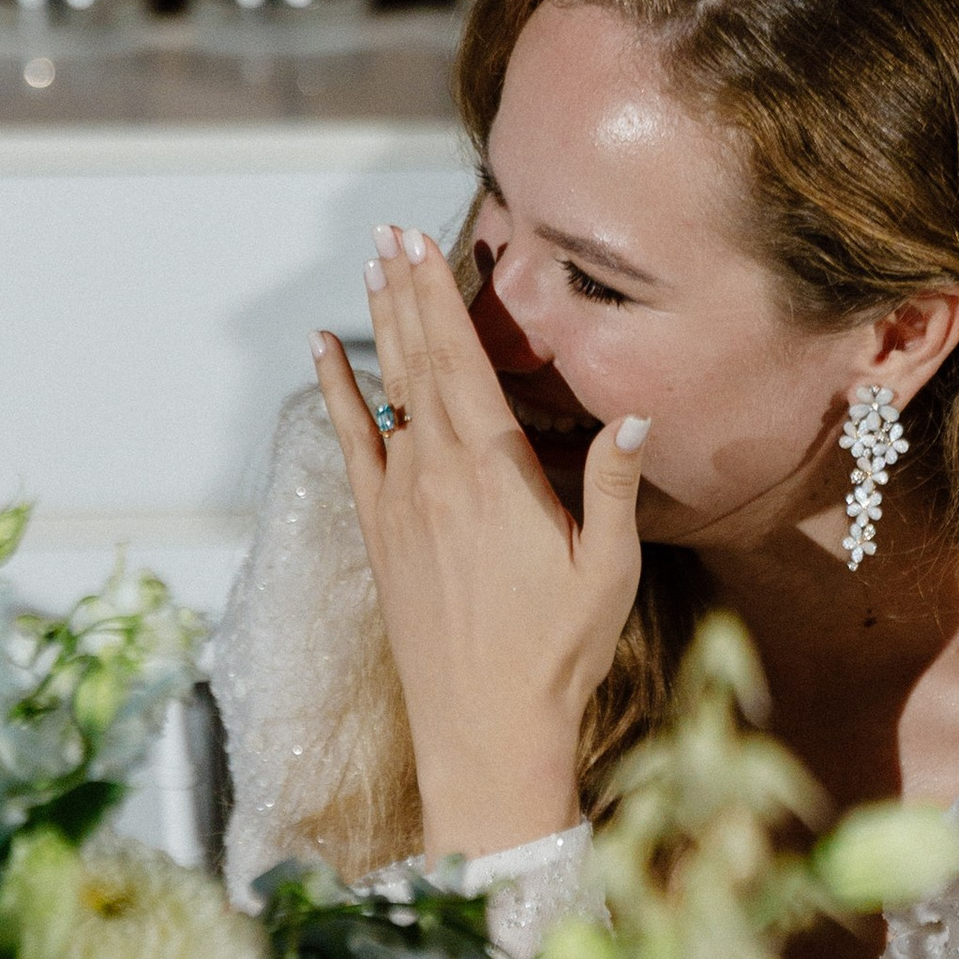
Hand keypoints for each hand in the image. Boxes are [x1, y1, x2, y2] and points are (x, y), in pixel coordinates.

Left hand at [313, 228, 648, 856]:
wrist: (484, 727)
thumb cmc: (557, 651)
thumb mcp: (608, 566)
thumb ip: (612, 481)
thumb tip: (635, 408)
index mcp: (493, 472)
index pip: (461, 360)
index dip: (441, 295)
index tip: (424, 241)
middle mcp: (436, 474)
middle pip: (418, 361)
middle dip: (405, 291)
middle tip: (389, 231)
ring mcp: (400, 501)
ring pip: (386, 392)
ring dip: (380, 326)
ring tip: (370, 268)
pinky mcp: (382, 533)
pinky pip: (354, 445)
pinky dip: (338, 395)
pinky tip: (323, 356)